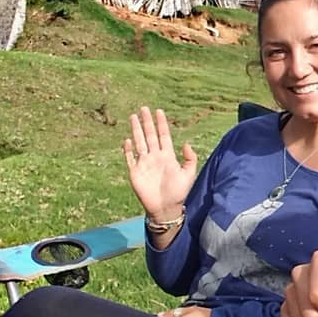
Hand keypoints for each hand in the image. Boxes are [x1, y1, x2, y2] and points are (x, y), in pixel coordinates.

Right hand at [123, 107, 196, 222]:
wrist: (165, 208)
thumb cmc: (178, 192)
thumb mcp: (188, 174)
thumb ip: (190, 159)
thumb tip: (186, 144)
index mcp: (168, 156)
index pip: (164, 135)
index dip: (161, 123)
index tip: (159, 111)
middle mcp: (155, 157)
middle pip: (150, 135)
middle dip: (147, 122)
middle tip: (144, 108)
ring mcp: (144, 163)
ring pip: (139, 142)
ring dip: (136, 130)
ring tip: (133, 117)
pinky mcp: (135, 172)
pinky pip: (130, 158)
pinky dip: (128, 150)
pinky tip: (127, 140)